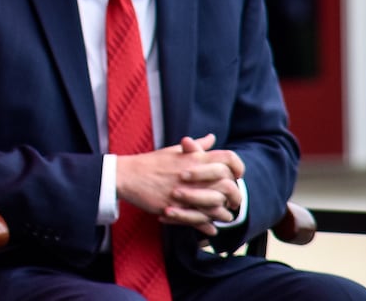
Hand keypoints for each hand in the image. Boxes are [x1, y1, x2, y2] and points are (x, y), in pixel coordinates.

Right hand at [115, 133, 241, 235]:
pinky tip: (210, 227)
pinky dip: (208, 226)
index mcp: (194, 158)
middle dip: (234, 196)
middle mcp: (194, 174)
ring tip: (223, 216)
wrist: (128, 175)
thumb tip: (212, 137)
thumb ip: (197, 146)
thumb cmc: (151, 162)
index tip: (236, 176)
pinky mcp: (177, 208)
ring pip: (217, 207)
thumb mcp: (174, 150)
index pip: (228, 159)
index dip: (237, 167)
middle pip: (228, 185)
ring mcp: (186, 192)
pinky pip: (200, 220)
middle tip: (233, 201)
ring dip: (223, 214)